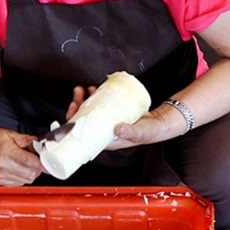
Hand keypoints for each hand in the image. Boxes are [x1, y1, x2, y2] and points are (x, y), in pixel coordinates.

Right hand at [0, 126, 43, 186]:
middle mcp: (2, 166)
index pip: (30, 163)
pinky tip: (19, 169)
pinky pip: (18, 183)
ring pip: (26, 180)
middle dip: (37, 168)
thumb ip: (27, 140)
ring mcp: (0, 175)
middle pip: (30, 174)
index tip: (48, 164)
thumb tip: (40, 144)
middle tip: (36, 160)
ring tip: (26, 164)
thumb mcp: (11, 134)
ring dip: (31, 173)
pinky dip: (23, 177)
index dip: (42, 165)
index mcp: (6, 152)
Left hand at [59, 85, 178, 150]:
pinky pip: (98, 104)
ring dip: (82, 99)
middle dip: (76, 107)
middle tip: (78, 95)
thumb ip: (130, 132)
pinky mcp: (110, 111)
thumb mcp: (139, 133)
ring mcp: (106, 121)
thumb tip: (117, 128)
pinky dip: (93, 96)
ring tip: (83, 89)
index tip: (70, 114)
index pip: (83, 136)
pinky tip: (93, 89)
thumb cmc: (148, 132)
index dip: (73, 126)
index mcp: (104, 140)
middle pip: (83, 120)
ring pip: (88, 111)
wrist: (158, 122)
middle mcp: (102, 131)